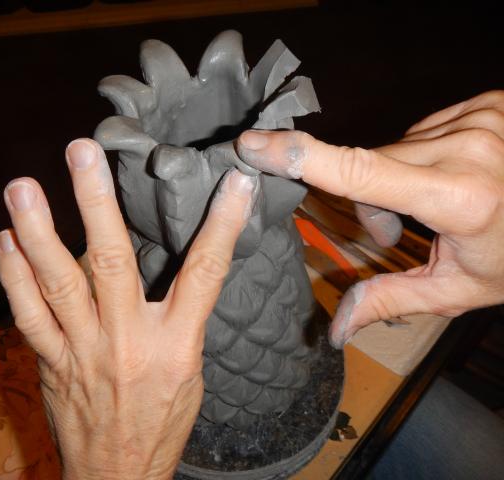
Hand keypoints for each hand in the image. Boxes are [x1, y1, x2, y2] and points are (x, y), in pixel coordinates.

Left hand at [0, 139, 255, 478]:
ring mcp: (83, 351)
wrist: (119, 476)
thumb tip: (174, 264)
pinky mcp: (51, 362)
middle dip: (96, 204)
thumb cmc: (161, 422)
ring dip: (38, 233)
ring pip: (57, 285)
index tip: (234, 182)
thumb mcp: (190, 370)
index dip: (222, 225)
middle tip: (81, 153)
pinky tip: (4, 239)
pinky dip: (12, 277)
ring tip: (22, 187)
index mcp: (176, 344)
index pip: (205, 274)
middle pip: (111, 264)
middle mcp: (128, 341)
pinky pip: (27, 316)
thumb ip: (181, 317)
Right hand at [237, 90, 503, 347]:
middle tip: (401, 228)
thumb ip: (390, 300)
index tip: (253, 144)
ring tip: (433, 201)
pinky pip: (424, 128)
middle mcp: (467, 148)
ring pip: (396, 146)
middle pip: (372, 163)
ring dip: (397, 174)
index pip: (359, 172)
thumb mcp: (458, 289)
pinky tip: (451, 173)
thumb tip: (335, 333)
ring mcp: (480, 118)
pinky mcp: (485, 103)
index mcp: (459, 199)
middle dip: (370, 198)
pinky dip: (424, 153)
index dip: (299, 158)